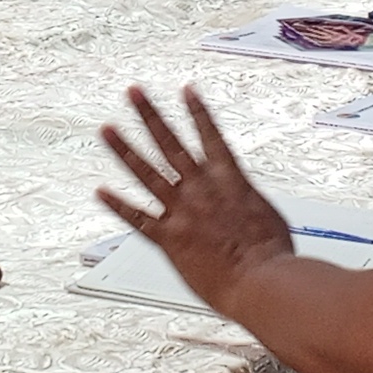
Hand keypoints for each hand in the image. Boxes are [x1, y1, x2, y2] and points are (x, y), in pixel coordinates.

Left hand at [96, 86, 292, 308]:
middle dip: (149, 114)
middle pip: (169, 143)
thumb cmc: (271, 256)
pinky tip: (101, 192)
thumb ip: (246, 202)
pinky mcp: (169, 239)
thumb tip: (244, 203)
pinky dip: (117, 205)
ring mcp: (181, 212)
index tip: (186, 90)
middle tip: (134, 92)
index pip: (210, 135)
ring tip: (107, 129)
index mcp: (229, 180)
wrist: (261, 282)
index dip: (197, 111)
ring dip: (123, 149)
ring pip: (145, 172)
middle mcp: (201, 189)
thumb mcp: (266, 216)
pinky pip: (137, 218)